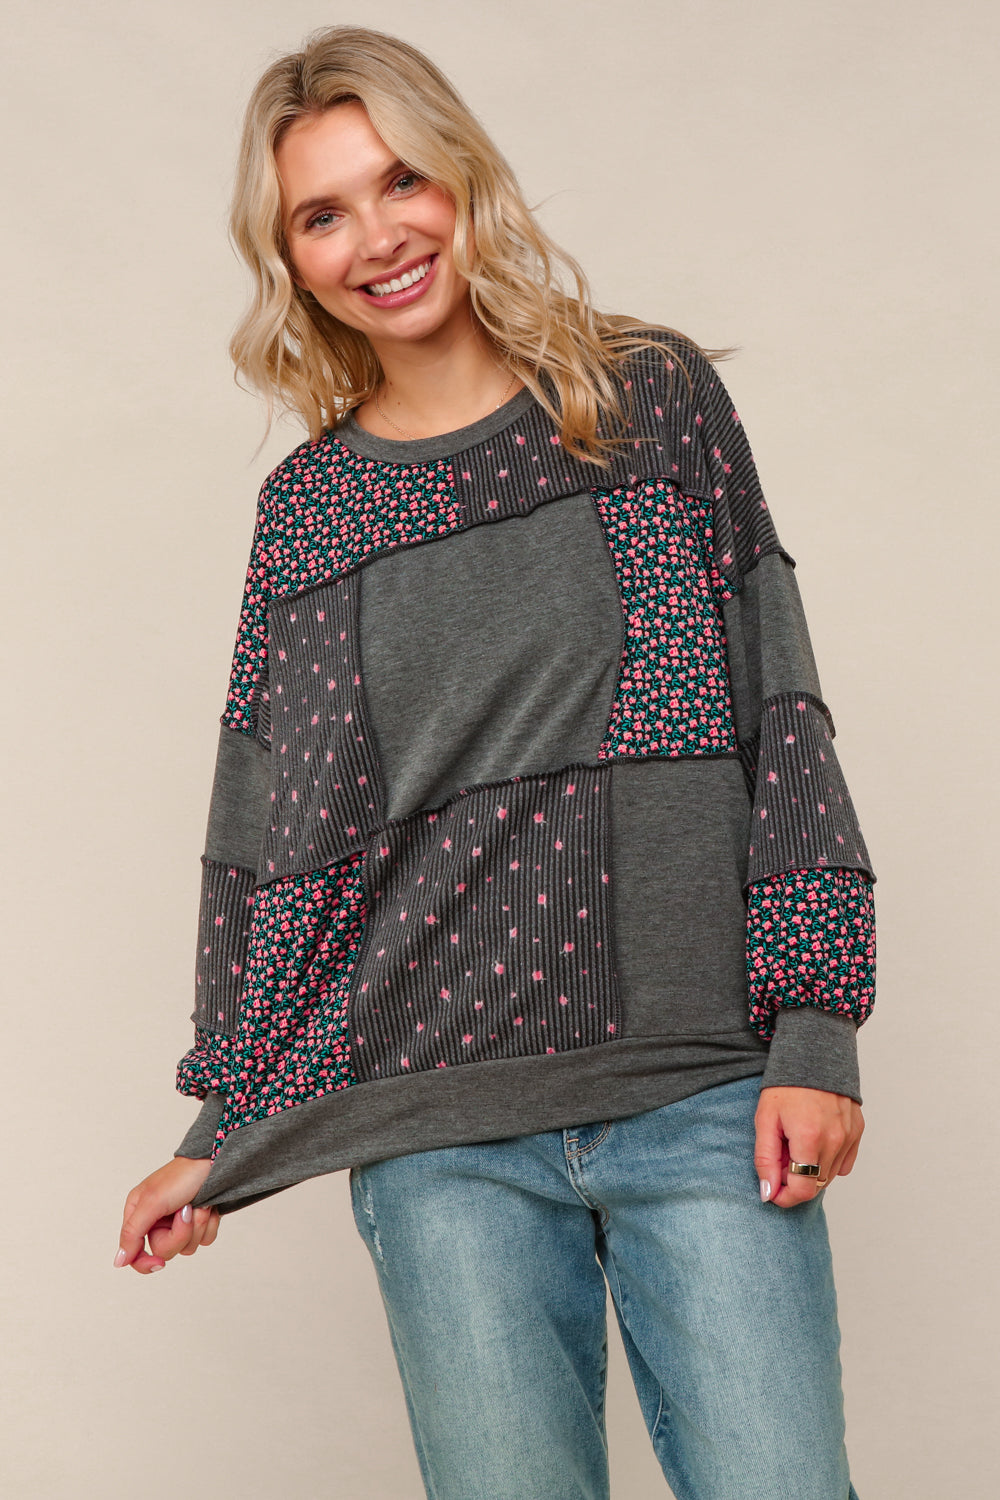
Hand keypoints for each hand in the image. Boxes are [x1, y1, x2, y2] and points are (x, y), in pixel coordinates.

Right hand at [115, 1156, 219, 1273]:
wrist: (214, 1163)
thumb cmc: (181, 1176)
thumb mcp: (152, 1202)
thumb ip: (132, 1232)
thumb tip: (119, 1261)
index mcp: (139, 1214)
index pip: (134, 1252)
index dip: (145, 1262)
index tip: (159, 1263)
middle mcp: (157, 1221)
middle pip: (165, 1251)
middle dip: (179, 1233)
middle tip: (185, 1211)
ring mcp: (179, 1223)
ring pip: (187, 1247)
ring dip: (197, 1226)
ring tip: (198, 1205)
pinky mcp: (199, 1223)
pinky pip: (205, 1239)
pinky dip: (209, 1224)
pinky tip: (209, 1207)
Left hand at [754, 1086, 863, 1207]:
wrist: (812, 1055)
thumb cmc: (785, 1086)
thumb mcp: (765, 1121)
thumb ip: (765, 1160)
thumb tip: (768, 1193)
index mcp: (809, 1137)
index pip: (802, 1190)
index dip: (784, 1197)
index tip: (772, 1191)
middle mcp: (835, 1140)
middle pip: (815, 1185)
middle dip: (794, 1181)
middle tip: (779, 1158)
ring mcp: (849, 1136)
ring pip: (830, 1175)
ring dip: (810, 1171)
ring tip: (795, 1145)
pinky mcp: (857, 1131)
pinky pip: (844, 1163)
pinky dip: (828, 1161)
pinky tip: (814, 1142)